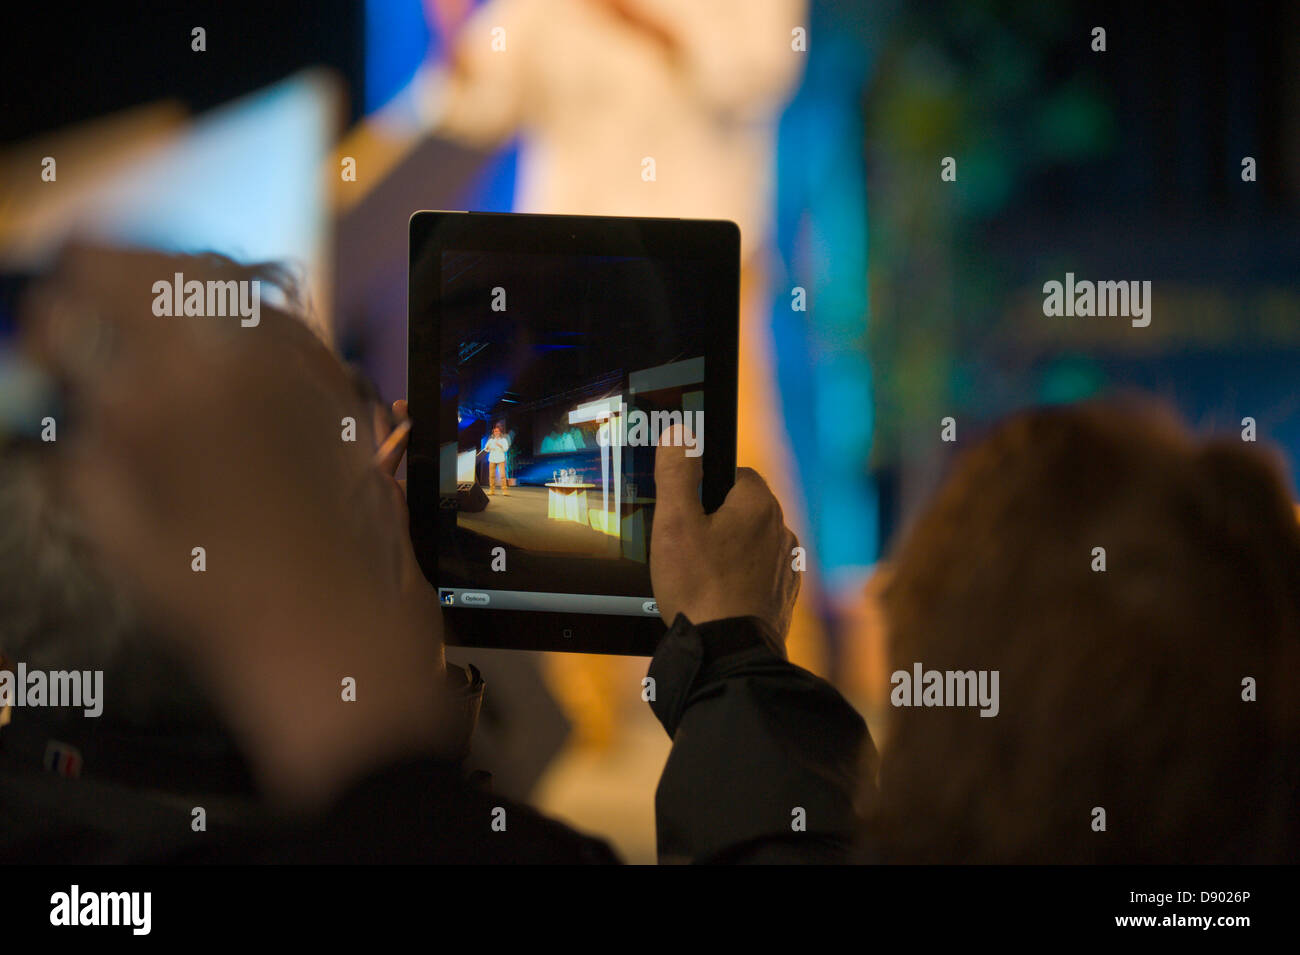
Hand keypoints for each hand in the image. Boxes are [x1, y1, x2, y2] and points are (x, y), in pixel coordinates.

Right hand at [24, 245, 447, 806]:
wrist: (338, 642)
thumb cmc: (220, 606)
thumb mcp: (121, 534)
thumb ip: (90, 448)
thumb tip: (82, 397)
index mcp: (159, 400)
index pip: (86, 307)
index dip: (58, 311)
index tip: (51, 323)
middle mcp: (232, 367)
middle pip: (159, 273)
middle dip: (113, 269)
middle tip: (90, 278)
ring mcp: (298, 373)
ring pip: (227, 282)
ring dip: (178, 276)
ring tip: (151, 290)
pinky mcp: (342, 389)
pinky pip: (287, 319)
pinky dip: (245, 305)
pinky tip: (227, 326)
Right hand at [651, 425, 799, 644]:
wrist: (727, 652)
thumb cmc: (699, 587)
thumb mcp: (674, 524)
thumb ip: (677, 473)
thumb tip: (679, 433)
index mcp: (758, 503)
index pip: (733, 473)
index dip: (704, 488)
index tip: (685, 510)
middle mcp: (781, 529)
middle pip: (742, 509)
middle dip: (716, 521)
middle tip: (685, 547)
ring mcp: (786, 564)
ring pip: (751, 542)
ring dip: (730, 552)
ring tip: (699, 576)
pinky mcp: (784, 594)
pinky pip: (759, 573)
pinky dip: (741, 579)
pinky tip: (718, 595)